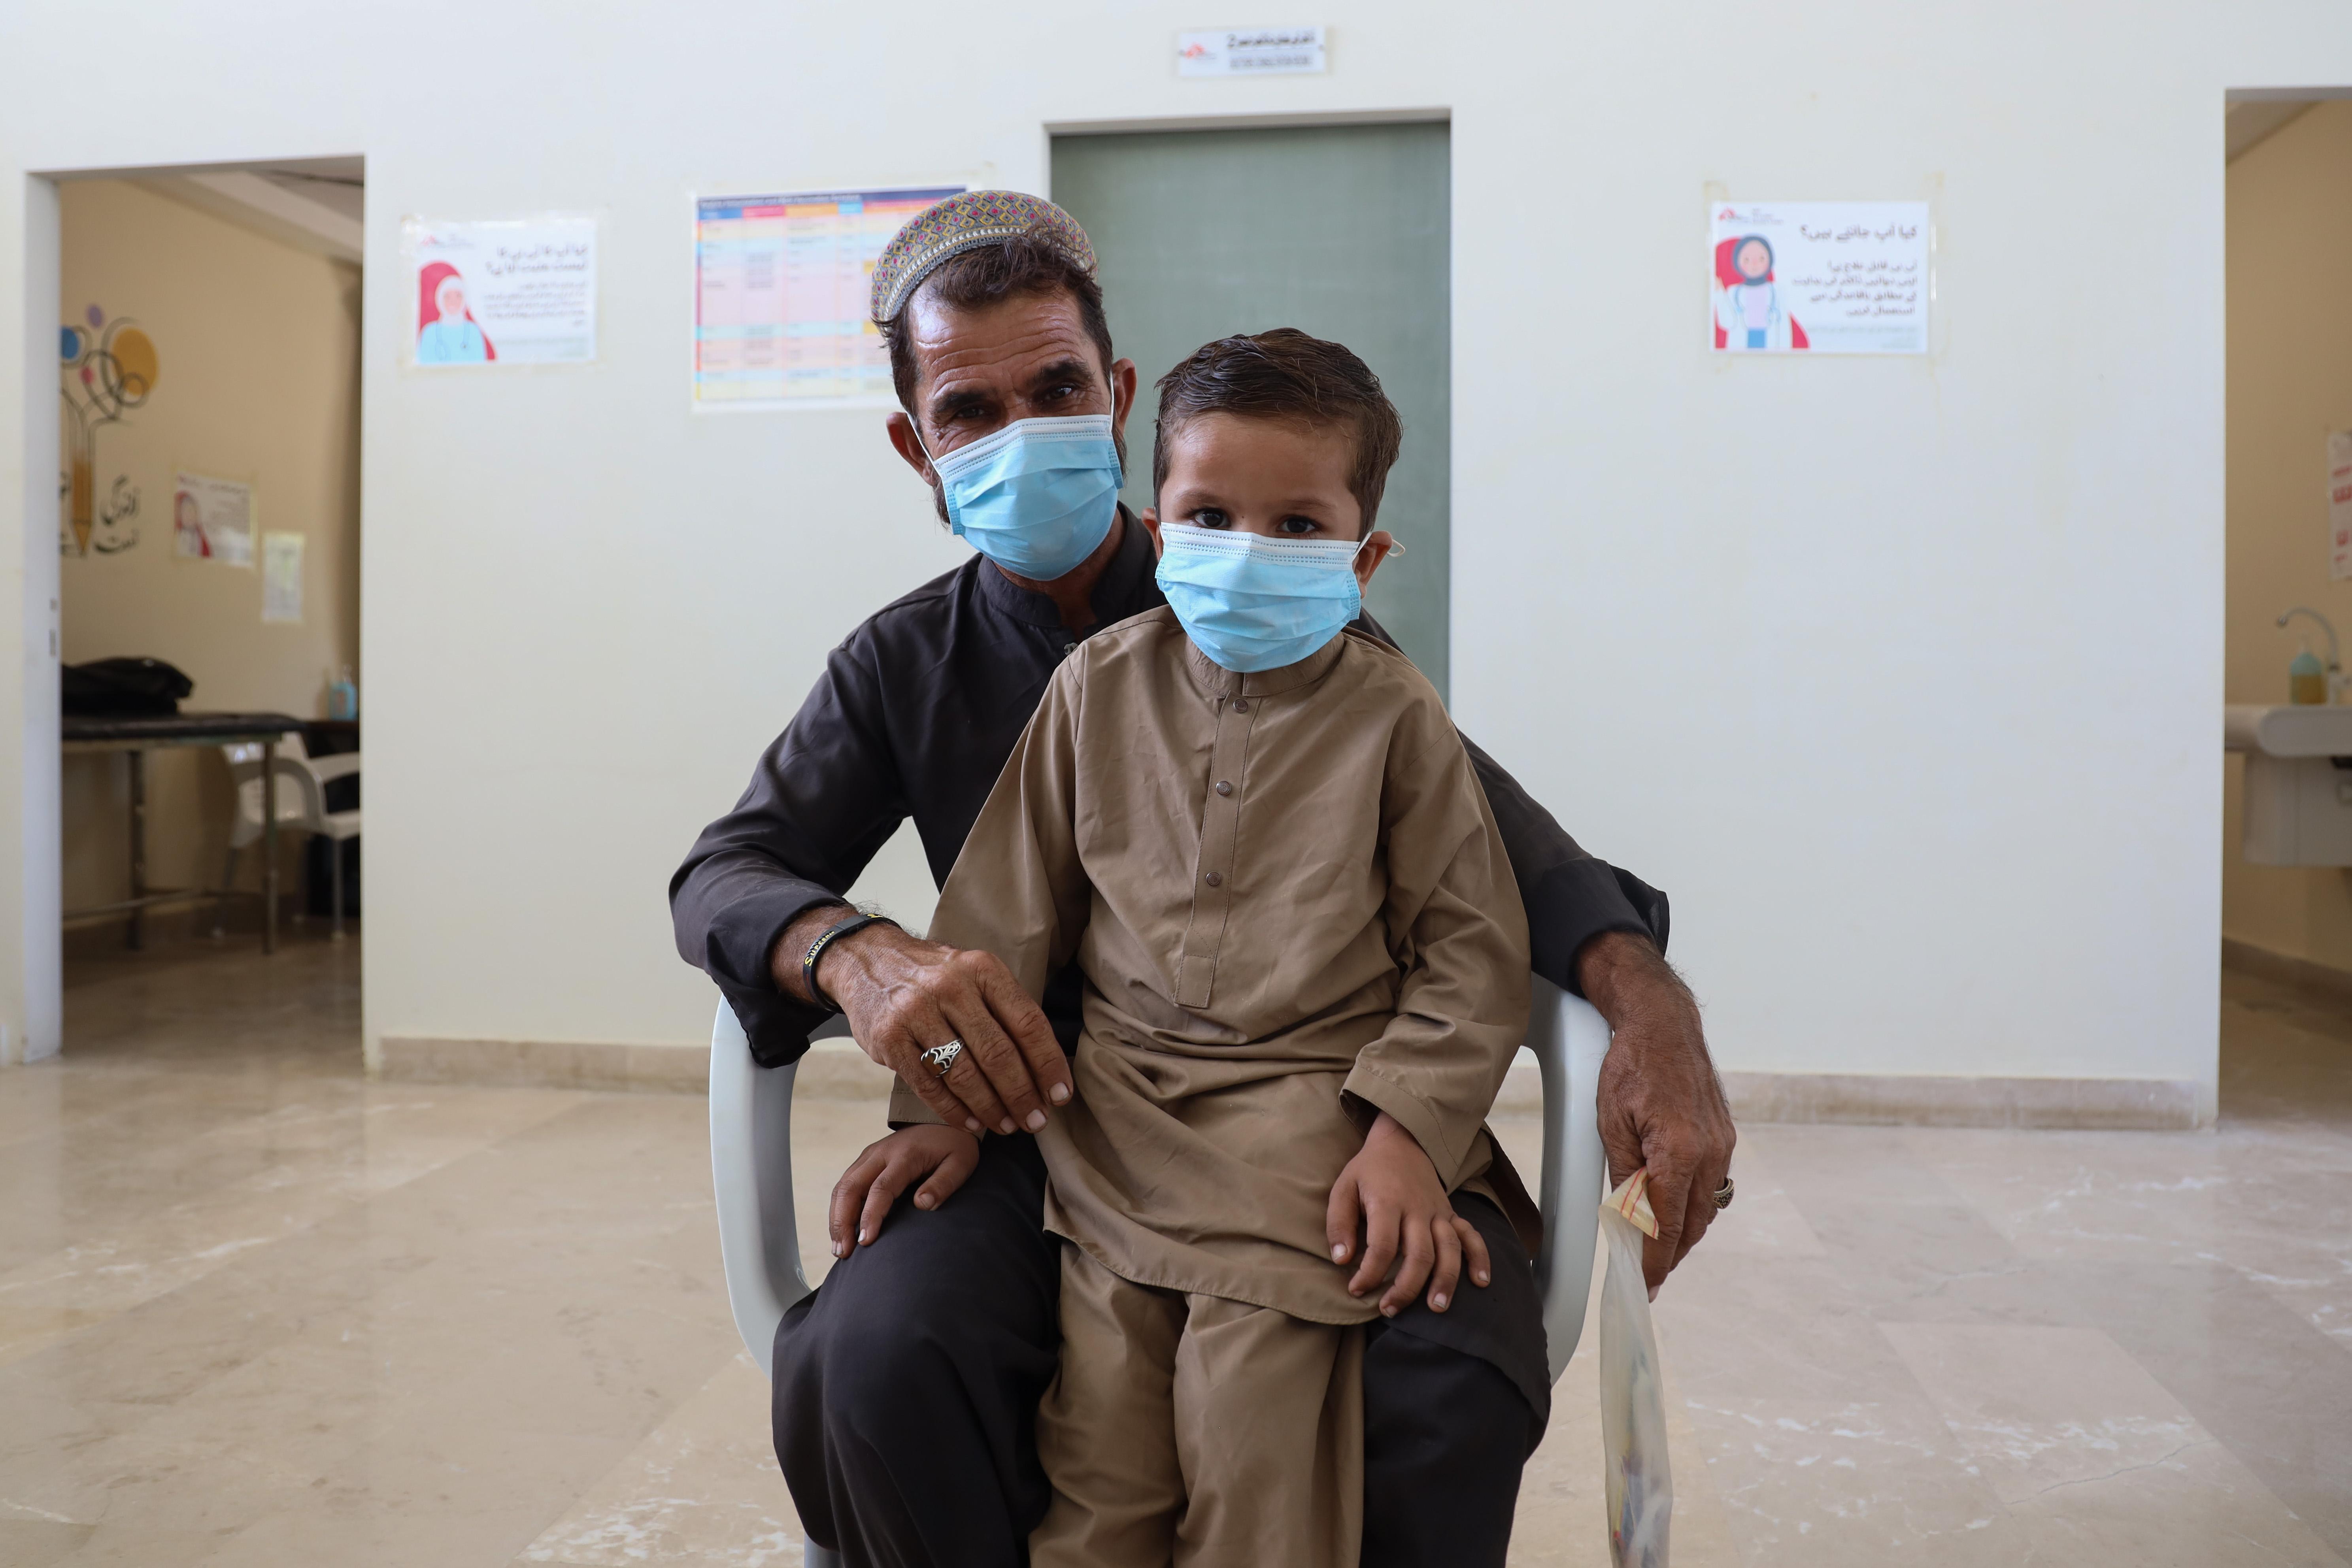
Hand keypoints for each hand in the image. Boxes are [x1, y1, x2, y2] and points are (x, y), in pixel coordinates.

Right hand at [774, 906, 1071, 1137]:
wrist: (868, 959)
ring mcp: (916, 1012)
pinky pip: (929, 1084)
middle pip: (998, 1053)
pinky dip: (953, 1110)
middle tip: (1035, 1121)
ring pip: (963, 1073)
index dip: (1048, 1064)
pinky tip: (971, 1123)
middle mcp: (951, 987)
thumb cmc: (935, 976)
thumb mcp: (974, 974)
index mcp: (982, 969)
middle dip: (1021, 1095)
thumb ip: (1006, 1010)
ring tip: (1007, 1126)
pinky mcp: (890, 1038)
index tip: (1061, 1095)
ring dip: (990, 1108)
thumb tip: (1046, 1067)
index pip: (1028, 1023)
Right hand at [827, 1124, 981, 1254]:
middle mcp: (881, 1153)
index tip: (866, 1241)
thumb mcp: (961, 1164)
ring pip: (843, 1186)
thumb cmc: (954, 1146)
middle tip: (842, 1252)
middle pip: (851, 1186)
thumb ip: (943, 1184)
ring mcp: (870, 1155)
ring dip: (836, 1217)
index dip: (870, 1216)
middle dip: (842, 1221)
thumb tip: (922, 1204)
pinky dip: (839, 1207)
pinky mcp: (866, 1159)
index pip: (881, 1188)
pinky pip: (846, 1184)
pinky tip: (841, 1229)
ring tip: (838, 1248)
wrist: (944, 1120)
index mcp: (905, 1155)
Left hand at [1325, 1111, 1493, 1316]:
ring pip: (1449, 1249)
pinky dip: (1479, 1257)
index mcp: (1388, 1202)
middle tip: (1389, 1310)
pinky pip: (1471, 1236)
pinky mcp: (1451, 1214)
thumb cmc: (1368, 1171)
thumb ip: (1338, 1223)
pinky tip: (1481, 1282)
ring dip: (1445, 1280)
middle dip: (1406, 1288)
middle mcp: (1417, 1209)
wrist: (1402, 1141)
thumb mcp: (1343, 1188)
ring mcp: (1438, 1212)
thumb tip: (1341, 1260)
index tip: (1356, 1290)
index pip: (1383, 1246)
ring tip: (1436, 1307)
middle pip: (1419, 1254)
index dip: (1370, 1274)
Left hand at [1579, 931, 1735, 1297]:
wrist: (1663, 1025)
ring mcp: (1722, 1145)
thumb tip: (1626, 1219)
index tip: (1643, 1286)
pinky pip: (1712, 1185)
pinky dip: (1694, 1204)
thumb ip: (1623, 1174)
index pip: (1668, 1224)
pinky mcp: (1725, 1137)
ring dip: (1684, 1232)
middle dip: (1670, 1254)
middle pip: (1693, 1223)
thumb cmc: (1630, 1067)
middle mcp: (1709, 1152)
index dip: (1655, 1261)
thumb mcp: (1611, 1123)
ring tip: (1658, 1250)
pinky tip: (1674, 1209)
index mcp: (1678, 1150)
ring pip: (1706, 1208)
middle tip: (1647, 1276)